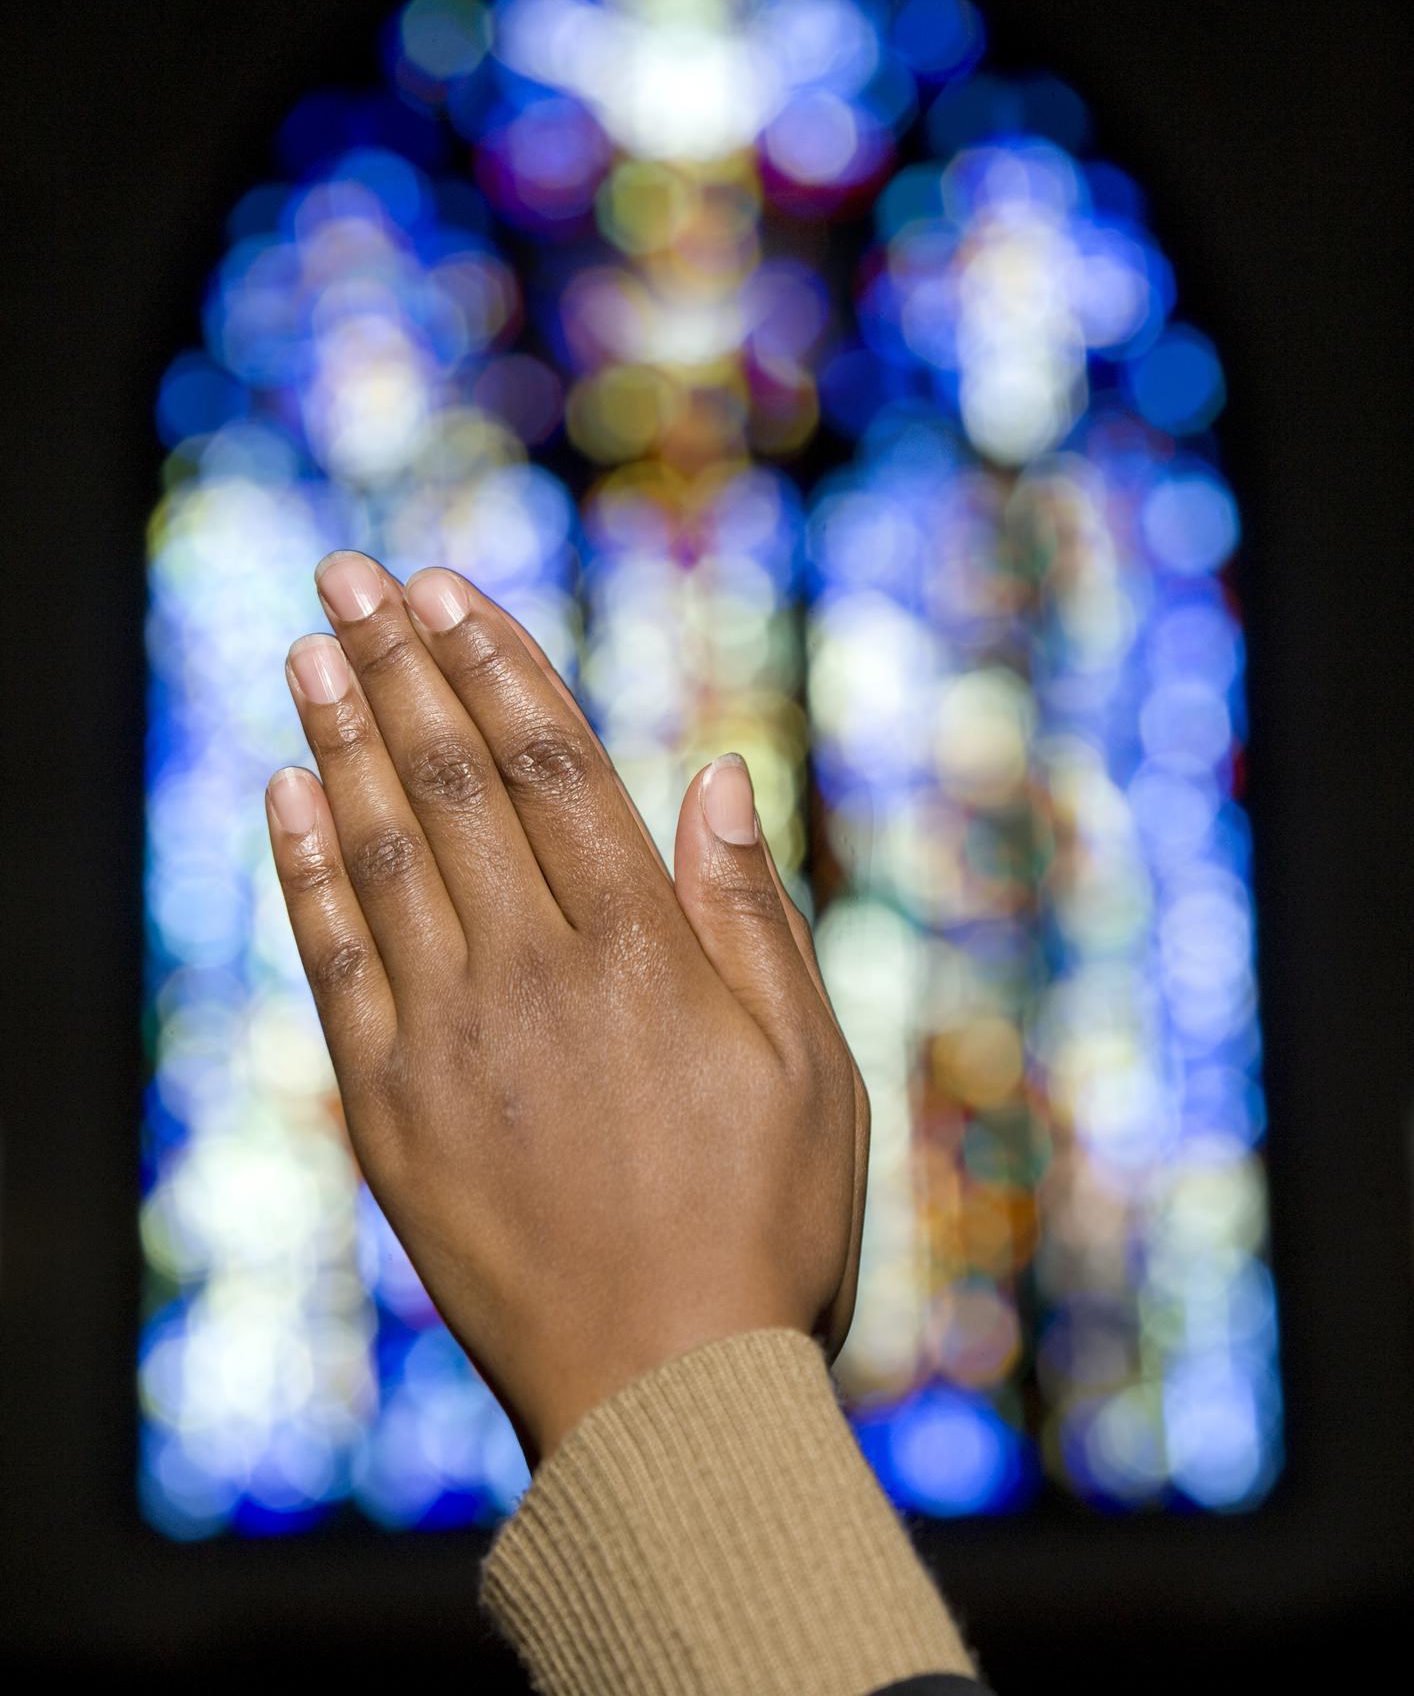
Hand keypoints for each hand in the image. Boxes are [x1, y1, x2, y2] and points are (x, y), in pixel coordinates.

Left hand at [265, 551, 867, 1461]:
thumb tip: (716, 773)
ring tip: (310, 646)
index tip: (448, 587)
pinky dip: (304, 868)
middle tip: (348, 573)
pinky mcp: (388, 1109)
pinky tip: (284, 793)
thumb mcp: (812, 1068)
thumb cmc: (766, 1231)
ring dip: (339, 736)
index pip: (552, 768)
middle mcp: (533, 972)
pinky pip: (333, 960)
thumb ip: (752, 915)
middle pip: (449, 783)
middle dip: (399, 664)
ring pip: (381, 850)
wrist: (663, 1402)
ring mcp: (449, 1038)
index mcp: (641, 951)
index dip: (495, 665)